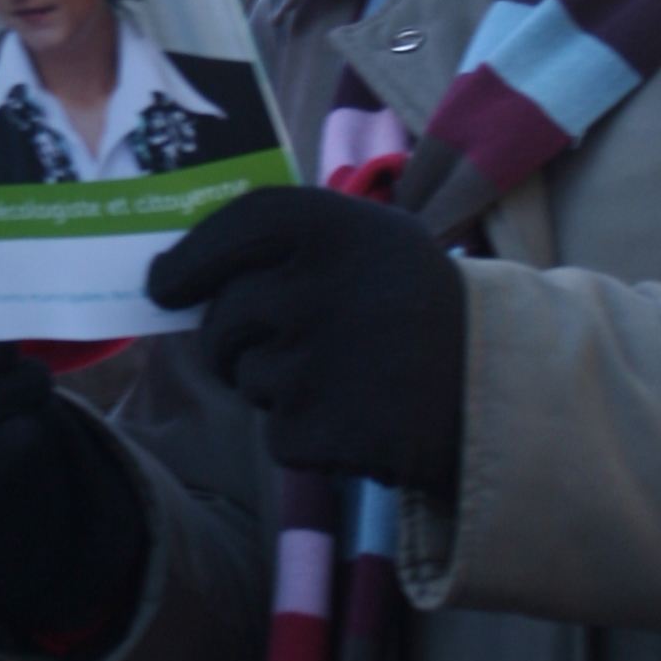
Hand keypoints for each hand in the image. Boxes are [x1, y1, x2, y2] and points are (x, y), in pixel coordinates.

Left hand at [148, 185, 465, 494]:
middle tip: (271, 346)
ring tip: (346, 376)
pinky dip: (305, 436)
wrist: (496, 388)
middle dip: (226, 340)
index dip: (192, 257)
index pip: (236, 225)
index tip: (164, 285)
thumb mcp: (369, 245)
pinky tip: (358, 417)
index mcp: (338, 224)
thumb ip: (286, 244)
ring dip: (276, 388)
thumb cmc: (411, 307)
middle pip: (223, 316)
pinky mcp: (331, 427)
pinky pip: (277, 433)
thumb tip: (172, 269)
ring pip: (246, 378)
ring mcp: (326, 358)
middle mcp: (325, 284)